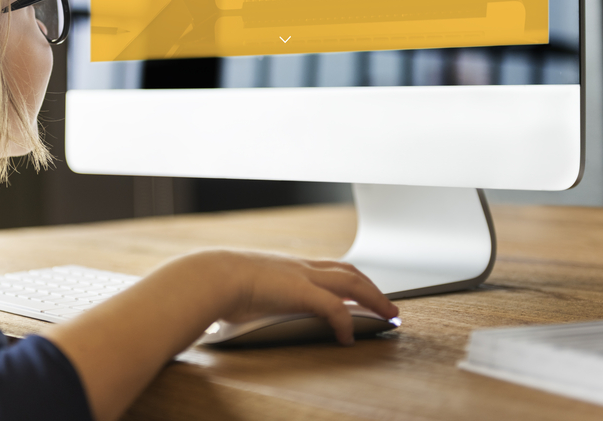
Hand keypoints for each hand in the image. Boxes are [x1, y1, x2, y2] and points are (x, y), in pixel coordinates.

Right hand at [218, 250, 397, 344]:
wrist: (213, 276)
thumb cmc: (220, 283)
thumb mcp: (245, 287)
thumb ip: (256, 294)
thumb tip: (246, 308)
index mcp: (289, 265)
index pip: (330, 266)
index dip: (351, 278)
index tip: (364, 289)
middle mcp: (301, 267)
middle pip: (348, 271)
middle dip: (372, 287)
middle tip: (389, 305)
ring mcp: (302, 277)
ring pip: (351, 283)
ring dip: (374, 298)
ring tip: (388, 315)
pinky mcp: (301, 292)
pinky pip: (334, 307)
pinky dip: (346, 323)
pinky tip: (349, 338)